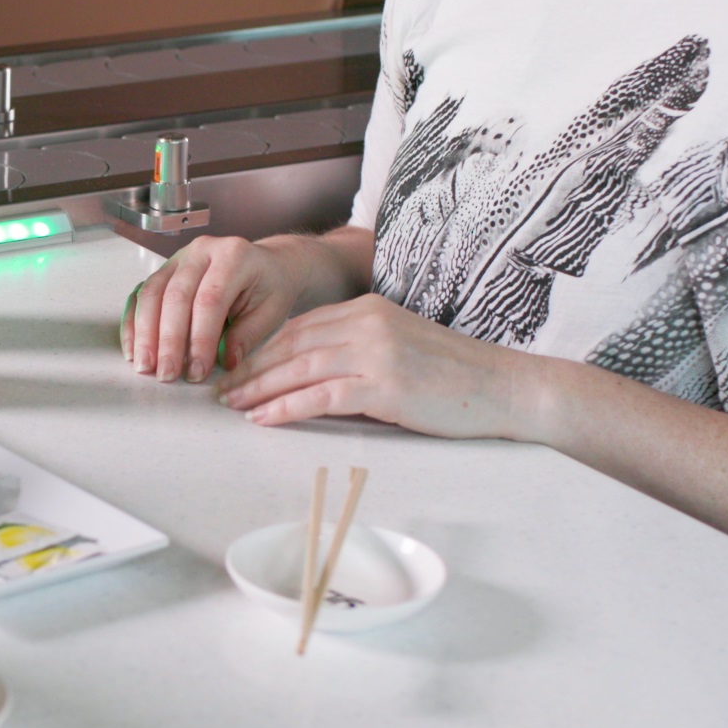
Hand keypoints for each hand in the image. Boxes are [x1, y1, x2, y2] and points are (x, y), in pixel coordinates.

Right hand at [122, 236, 303, 382]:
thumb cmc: (271, 287)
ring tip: (145, 366)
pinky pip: (141, 294)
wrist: (269, 265)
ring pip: (151, 293)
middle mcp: (202, 251)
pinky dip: (134, 322)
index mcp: (234, 256)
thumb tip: (224, 361)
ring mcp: (179, 258)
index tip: (196, 370)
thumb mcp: (272, 312)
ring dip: (144, 333)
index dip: (199, 339)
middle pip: (175, 296)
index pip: (209, 301)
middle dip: (167, 340)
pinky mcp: (165, 270)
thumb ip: (248, 335)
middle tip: (165, 374)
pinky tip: (133, 348)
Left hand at [214, 294, 548, 438]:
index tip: (235, 369)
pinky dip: (285, 407)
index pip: (300, 327)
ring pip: (299, 367)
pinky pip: (320, 395)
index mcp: (368, 309)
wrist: (507, 389)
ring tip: (232, 406)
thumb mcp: (398, 349)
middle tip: (220, 391)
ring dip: (259, 388)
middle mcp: (367, 322)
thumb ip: (357, 352)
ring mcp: (376, 351)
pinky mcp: (384, 383)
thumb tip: (309, 376)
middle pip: (291, 344)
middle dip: (250, 368)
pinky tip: (263, 419)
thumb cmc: (454, 378)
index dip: (262, 350)